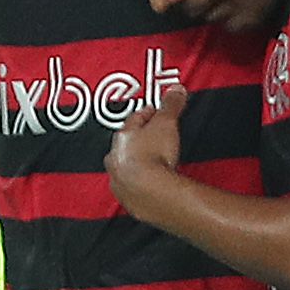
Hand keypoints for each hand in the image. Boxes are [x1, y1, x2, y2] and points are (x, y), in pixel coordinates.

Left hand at [103, 87, 189, 213]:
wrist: (150, 191)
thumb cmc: (152, 158)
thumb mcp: (166, 123)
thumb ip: (170, 105)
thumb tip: (175, 90)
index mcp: (122, 137)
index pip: (134, 120)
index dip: (147, 114)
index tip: (156, 112)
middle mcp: (115, 159)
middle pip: (127, 144)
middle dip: (140, 140)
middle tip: (155, 137)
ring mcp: (119, 180)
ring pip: (126, 167)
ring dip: (138, 164)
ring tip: (155, 162)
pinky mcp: (128, 200)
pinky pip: (133, 189)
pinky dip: (140, 185)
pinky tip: (153, 185)